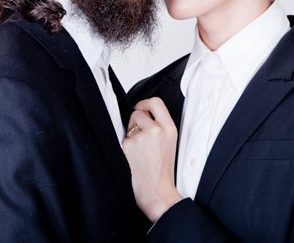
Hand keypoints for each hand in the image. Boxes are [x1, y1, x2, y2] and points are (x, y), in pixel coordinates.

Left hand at [121, 97, 182, 222]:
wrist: (157, 191)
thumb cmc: (162, 170)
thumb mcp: (169, 142)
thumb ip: (160, 125)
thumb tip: (142, 112)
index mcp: (170, 128)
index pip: (156, 102)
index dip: (145, 103)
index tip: (141, 108)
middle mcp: (157, 130)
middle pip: (139, 111)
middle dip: (136, 120)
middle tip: (139, 134)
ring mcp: (142, 137)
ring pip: (129, 125)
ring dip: (131, 134)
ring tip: (139, 150)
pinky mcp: (129, 145)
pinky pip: (124, 138)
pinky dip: (126, 146)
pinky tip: (133, 157)